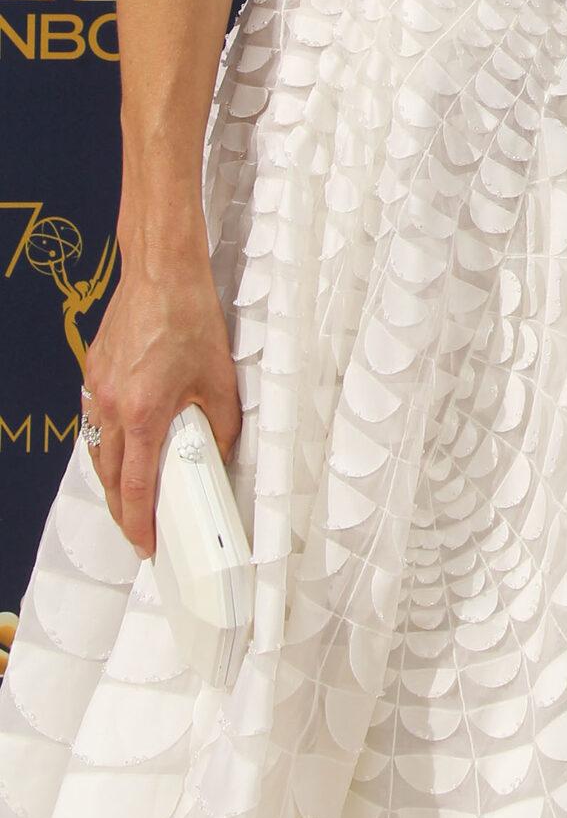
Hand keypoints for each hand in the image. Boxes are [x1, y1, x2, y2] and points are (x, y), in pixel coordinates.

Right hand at [81, 251, 239, 554]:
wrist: (161, 272)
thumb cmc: (191, 317)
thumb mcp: (220, 378)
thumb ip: (221, 424)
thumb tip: (219, 454)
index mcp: (145, 413)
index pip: (136, 487)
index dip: (139, 523)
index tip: (146, 545)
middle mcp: (114, 406)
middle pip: (110, 478)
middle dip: (123, 511)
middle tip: (139, 531)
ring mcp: (98, 390)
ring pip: (98, 452)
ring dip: (112, 480)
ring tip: (132, 497)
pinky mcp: (93, 373)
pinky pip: (96, 422)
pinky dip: (107, 443)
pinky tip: (123, 446)